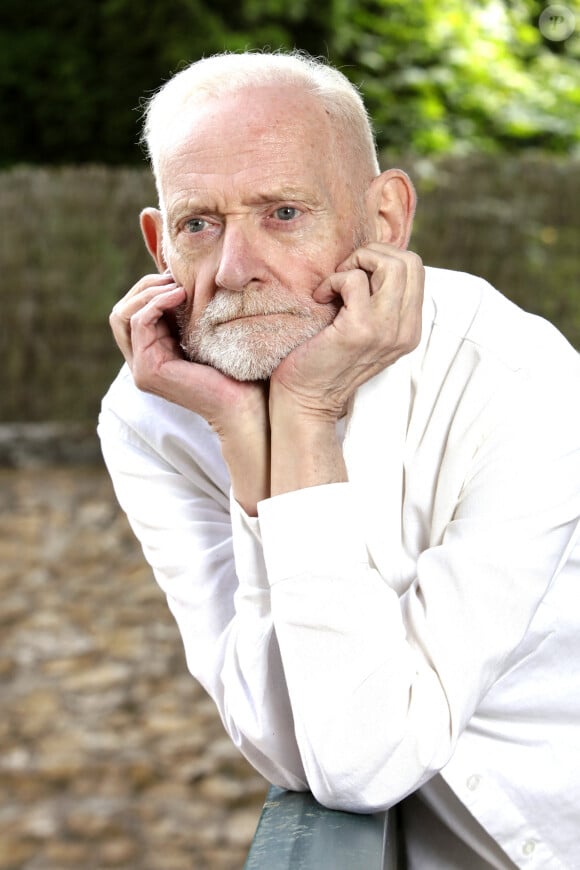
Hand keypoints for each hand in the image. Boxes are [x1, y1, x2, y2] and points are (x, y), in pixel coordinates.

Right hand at [110, 273, 269, 512]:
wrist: (247, 400)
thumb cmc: (235, 368)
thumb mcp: (204, 331)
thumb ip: (186, 312)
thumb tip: (180, 275)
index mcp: (153, 352)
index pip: (131, 310)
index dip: (149, 288)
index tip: (178, 277)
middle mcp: (141, 362)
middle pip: (120, 311)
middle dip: (144, 286)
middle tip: (174, 278)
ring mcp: (140, 368)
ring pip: (122, 314)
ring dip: (149, 292)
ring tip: (178, 286)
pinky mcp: (148, 369)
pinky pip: (139, 322)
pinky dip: (156, 302)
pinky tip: (180, 295)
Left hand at [270, 243, 423, 419]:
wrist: (306, 400)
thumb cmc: (326, 360)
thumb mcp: (365, 330)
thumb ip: (378, 301)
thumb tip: (372, 259)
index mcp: (410, 328)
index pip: (415, 269)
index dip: (383, 259)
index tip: (355, 275)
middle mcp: (405, 330)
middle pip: (409, 261)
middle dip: (372, 255)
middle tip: (345, 275)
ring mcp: (386, 331)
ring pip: (391, 264)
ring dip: (356, 263)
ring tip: (336, 284)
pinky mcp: (360, 330)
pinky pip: (354, 280)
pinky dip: (333, 280)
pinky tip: (321, 298)